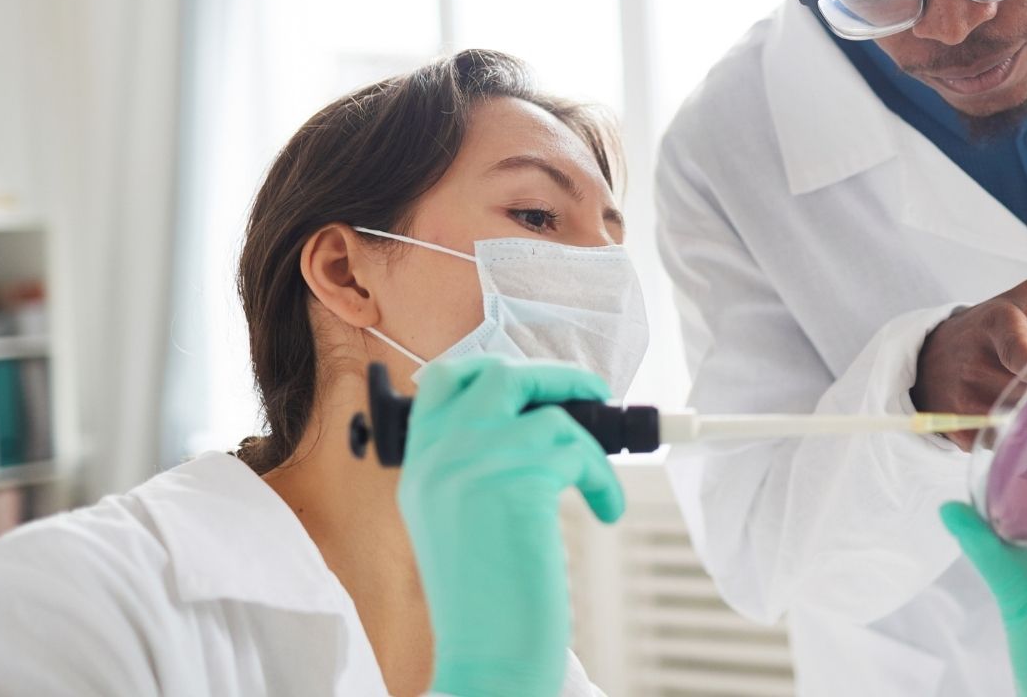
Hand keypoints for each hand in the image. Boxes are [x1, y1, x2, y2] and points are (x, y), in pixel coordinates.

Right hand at [397, 356, 625, 696]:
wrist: (486, 656)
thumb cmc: (487, 597)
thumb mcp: (459, 518)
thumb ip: (476, 465)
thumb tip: (540, 419)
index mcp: (420, 466)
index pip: (444, 380)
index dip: (495, 369)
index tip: (538, 383)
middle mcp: (438, 458)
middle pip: (499, 375)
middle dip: (556, 377)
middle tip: (593, 394)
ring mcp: (472, 465)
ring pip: (552, 417)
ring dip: (592, 450)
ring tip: (600, 490)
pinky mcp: (514, 481)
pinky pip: (579, 451)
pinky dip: (603, 479)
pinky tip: (607, 510)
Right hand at [912, 269, 1026, 448]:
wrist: (933, 352)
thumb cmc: (996, 324)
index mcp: (998, 324)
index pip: (1014, 346)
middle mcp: (974, 361)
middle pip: (1026, 392)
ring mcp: (960, 395)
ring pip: (1014, 421)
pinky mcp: (954, 425)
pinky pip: (998, 442)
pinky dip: (1016, 441)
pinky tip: (1019, 429)